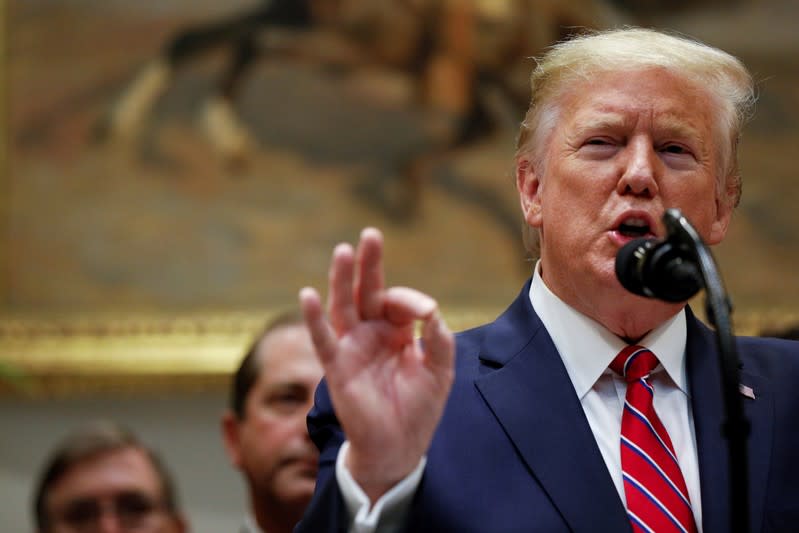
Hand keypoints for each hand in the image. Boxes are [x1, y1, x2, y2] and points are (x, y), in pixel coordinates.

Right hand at [299, 227, 454, 501]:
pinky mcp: (337, 366)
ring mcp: (352, 347)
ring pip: (344, 306)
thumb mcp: (440, 370)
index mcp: (397, 331)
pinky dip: (313, 318)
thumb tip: (430, 309)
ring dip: (342, 279)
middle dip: (369, 264)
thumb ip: (440, 338)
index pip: (399, 301)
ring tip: (343, 251)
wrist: (399, 447)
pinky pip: (322, 339)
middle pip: (367, 291)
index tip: (425, 313)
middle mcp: (372, 333)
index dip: (410, 300)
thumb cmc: (419, 408)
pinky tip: (308, 294)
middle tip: (371, 234)